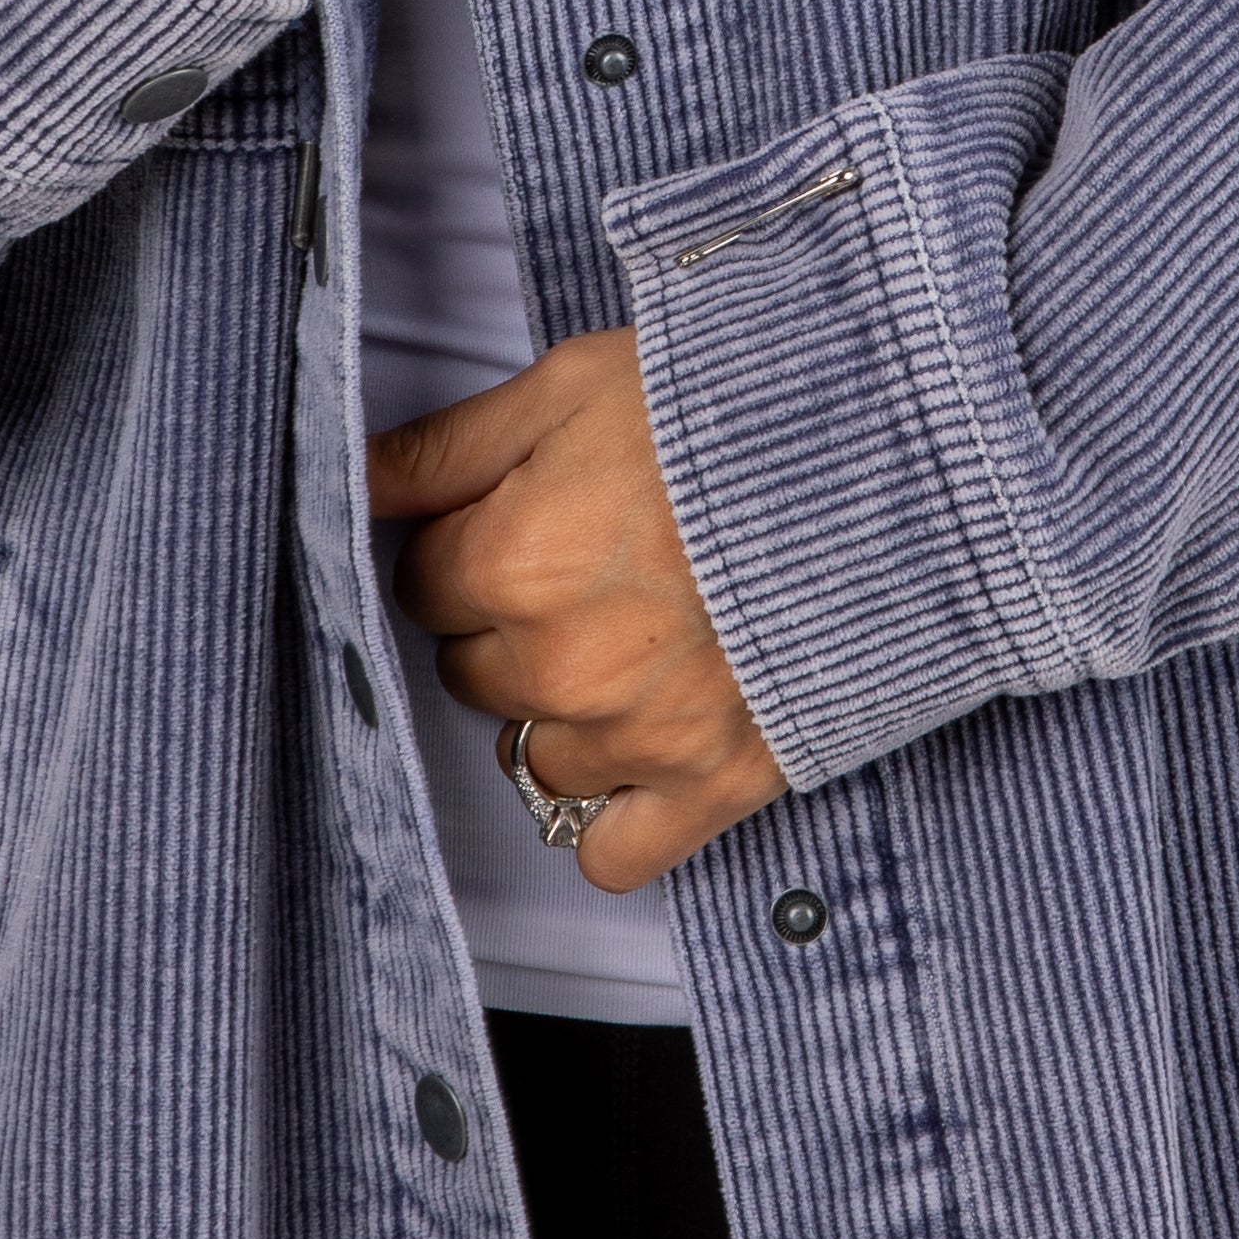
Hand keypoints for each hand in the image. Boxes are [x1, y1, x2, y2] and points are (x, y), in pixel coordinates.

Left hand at [368, 329, 786, 892]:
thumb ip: (446, 448)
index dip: (469, 542)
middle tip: (597, 564)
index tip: (526, 516)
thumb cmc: (734, 408)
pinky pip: (611, 853)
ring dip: (564, 707)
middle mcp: (560, 663)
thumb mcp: (572, 386)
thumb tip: (344, 479)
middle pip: (471, 670)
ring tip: (639, 635)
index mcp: (513, 559)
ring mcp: (635, 733)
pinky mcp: (711, 782)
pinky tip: (644, 743)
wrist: (894, 458)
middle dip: (512, 624)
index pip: (422, 582)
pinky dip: (616, 811)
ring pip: (531, 754)